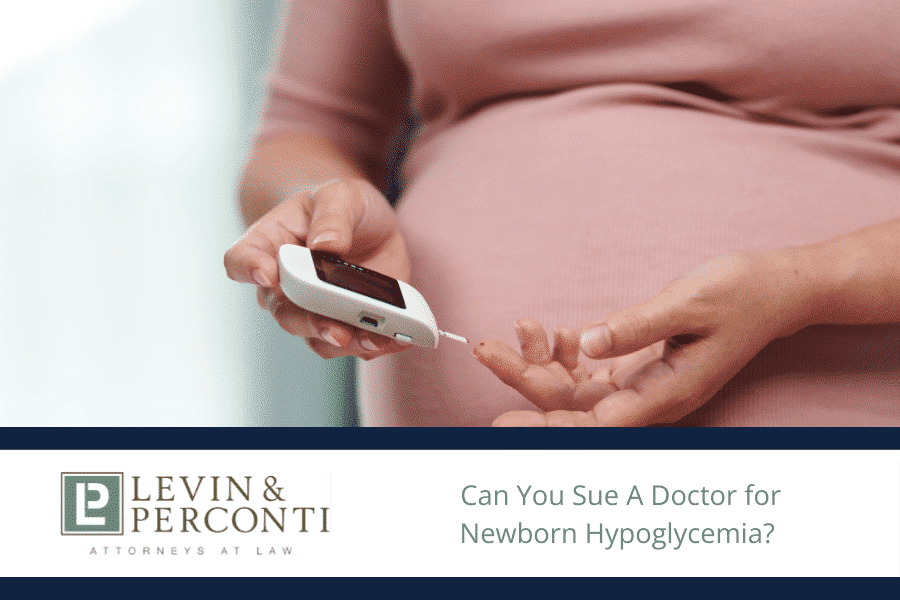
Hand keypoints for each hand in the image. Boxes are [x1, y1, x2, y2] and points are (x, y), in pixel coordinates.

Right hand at [224, 177, 411, 358]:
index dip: (248, 269)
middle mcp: (284, 286)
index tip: (267, 274)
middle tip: (335, 329)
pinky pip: (351, 345)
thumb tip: (327, 246)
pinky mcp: (344, 322)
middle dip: (309, 322)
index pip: (241, 259)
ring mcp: (313, 309)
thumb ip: (332, 217)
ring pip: (316, 337)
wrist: (366, 224)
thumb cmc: (341, 206)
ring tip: (374, 339)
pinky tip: (393, 340)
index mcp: (270, 245)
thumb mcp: (341, 195)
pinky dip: (372, 345)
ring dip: (345, 343)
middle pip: (283, 312)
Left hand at [476, 251, 808, 425]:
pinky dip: (566, 350)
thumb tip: (586, 343)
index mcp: (665, 394)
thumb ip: (636, 325)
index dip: (547, 426)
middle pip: (572, 405)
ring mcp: (641, 385)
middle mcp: (649, 399)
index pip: (593, 423)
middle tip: (484, 351)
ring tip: (517, 327)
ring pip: (575, 388)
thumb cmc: (740, 294)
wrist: (773, 290)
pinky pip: (589, 370)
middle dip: (525, 379)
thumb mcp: (688, 302)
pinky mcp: (636, 367)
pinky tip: (554, 330)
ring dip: (541, 361)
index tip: (505, 424)